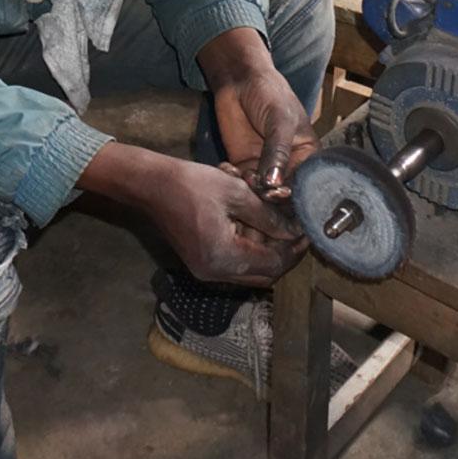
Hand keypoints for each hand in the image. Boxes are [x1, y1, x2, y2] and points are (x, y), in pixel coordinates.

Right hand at [140, 157, 308, 285]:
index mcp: (224, 258)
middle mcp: (215, 273)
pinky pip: (234, 262)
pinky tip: (251, 221)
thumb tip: (294, 230)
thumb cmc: (191, 184)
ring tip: (273, 220)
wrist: (150, 184)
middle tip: (294, 228)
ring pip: (249, 270)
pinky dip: (247, 246)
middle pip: (263, 274)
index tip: (306, 230)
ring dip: (264, 248)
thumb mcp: (236, 193)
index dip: (293, 249)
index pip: (273, 264)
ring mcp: (205, 270)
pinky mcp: (200, 262)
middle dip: (282, 251)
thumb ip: (268, 216)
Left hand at [197, 28, 318, 188]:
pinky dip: (234, 181)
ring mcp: (266, 168)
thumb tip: (275, 183)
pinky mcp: (245, 166)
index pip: (306, 185)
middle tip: (259, 186)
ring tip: (243, 174)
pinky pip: (242, 183)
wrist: (240, 81)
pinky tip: (228, 168)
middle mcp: (289, 167)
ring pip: (262, 193)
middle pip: (284, 195)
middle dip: (271, 196)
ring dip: (251, 190)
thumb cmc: (270, 94)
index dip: (295, 194)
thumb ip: (278, 152)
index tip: (280, 192)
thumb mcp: (279, 121)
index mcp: (308, 157)